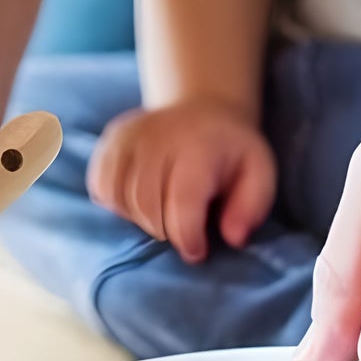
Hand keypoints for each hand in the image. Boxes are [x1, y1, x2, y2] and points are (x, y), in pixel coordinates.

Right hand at [88, 100, 275, 263]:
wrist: (205, 109)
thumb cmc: (232, 152)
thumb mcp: (260, 174)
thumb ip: (251, 208)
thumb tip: (233, 238)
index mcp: (199, 147)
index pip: (181, 202)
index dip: (187, 237)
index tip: (197, 251)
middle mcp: (157, 136)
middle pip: (145, 205)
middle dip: (164, 232)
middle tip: (181, 232)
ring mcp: (128, 136)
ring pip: (119, 199)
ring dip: (139, 220)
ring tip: (161, 216)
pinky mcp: (109, 141)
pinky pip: (100, 186)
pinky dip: (116, 205)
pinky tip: (137, 202)